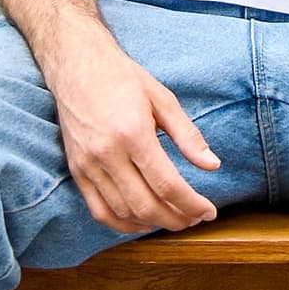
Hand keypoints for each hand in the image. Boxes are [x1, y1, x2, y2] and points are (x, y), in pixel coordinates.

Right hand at [43, 35, 221, 232]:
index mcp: (133, 133)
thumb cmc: (122, 78)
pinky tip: (142, 221)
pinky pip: (99, 211)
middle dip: (176, 220)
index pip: (167, 185)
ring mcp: (88, 165)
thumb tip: (212, 165)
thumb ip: (188, 136)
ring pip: (123, 213)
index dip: (192, 205)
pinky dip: (122, 224)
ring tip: (173, 219)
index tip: (208, 212)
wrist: (76, 65)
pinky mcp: (76, 170)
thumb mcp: (163, 99)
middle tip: (194, 219)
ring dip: (152, 224)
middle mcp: (107, 153)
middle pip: (146, 205)